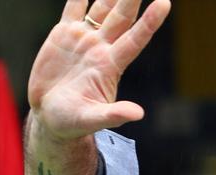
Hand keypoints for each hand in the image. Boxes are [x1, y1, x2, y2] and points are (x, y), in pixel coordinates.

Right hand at [28, 0, 170, 139]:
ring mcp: (84, 40)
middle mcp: (101, 49)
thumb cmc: (74, 122)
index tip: (164, 3)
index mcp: (110, 66)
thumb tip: (138, 114)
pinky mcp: (64, 35)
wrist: (51, 117)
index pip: (135, 39)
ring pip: (102, 8)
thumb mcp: (92, 119)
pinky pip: (74, 7)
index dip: (149, 22)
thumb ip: (114, 115)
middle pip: (121, 17)